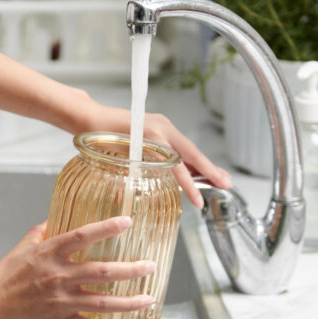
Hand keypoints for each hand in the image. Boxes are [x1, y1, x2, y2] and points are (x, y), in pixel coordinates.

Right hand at [0, 216, 155, 318]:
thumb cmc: (4, 274)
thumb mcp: (24, 245)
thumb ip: (44, 230)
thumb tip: (59, 218)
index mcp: (50, 253)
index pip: (82, 236)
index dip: (106, 228)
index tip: (127, 222)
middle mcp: (58, 275)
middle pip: (102, 271)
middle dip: (131, 269)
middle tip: (150, 266)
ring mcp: (60, 300)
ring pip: (102, 302)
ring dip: (129, 301)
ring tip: (149, 298)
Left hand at [84, 105, 231, 207]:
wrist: (90, 117)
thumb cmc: (96, 136)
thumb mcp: (112, 159)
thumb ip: (125, 177)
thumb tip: (128, 201)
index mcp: (152, 136)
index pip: (177, 165)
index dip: (189, 186)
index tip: (199, 201)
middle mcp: (161, 128)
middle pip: (191, 152)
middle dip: (210, 171)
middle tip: (227, 185)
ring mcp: (162, 125)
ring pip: (187, 148)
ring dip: (203, 164)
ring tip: (220, 179)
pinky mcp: (159, 127)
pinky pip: (178, 145)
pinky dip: (190, 158)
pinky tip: (198, 169)